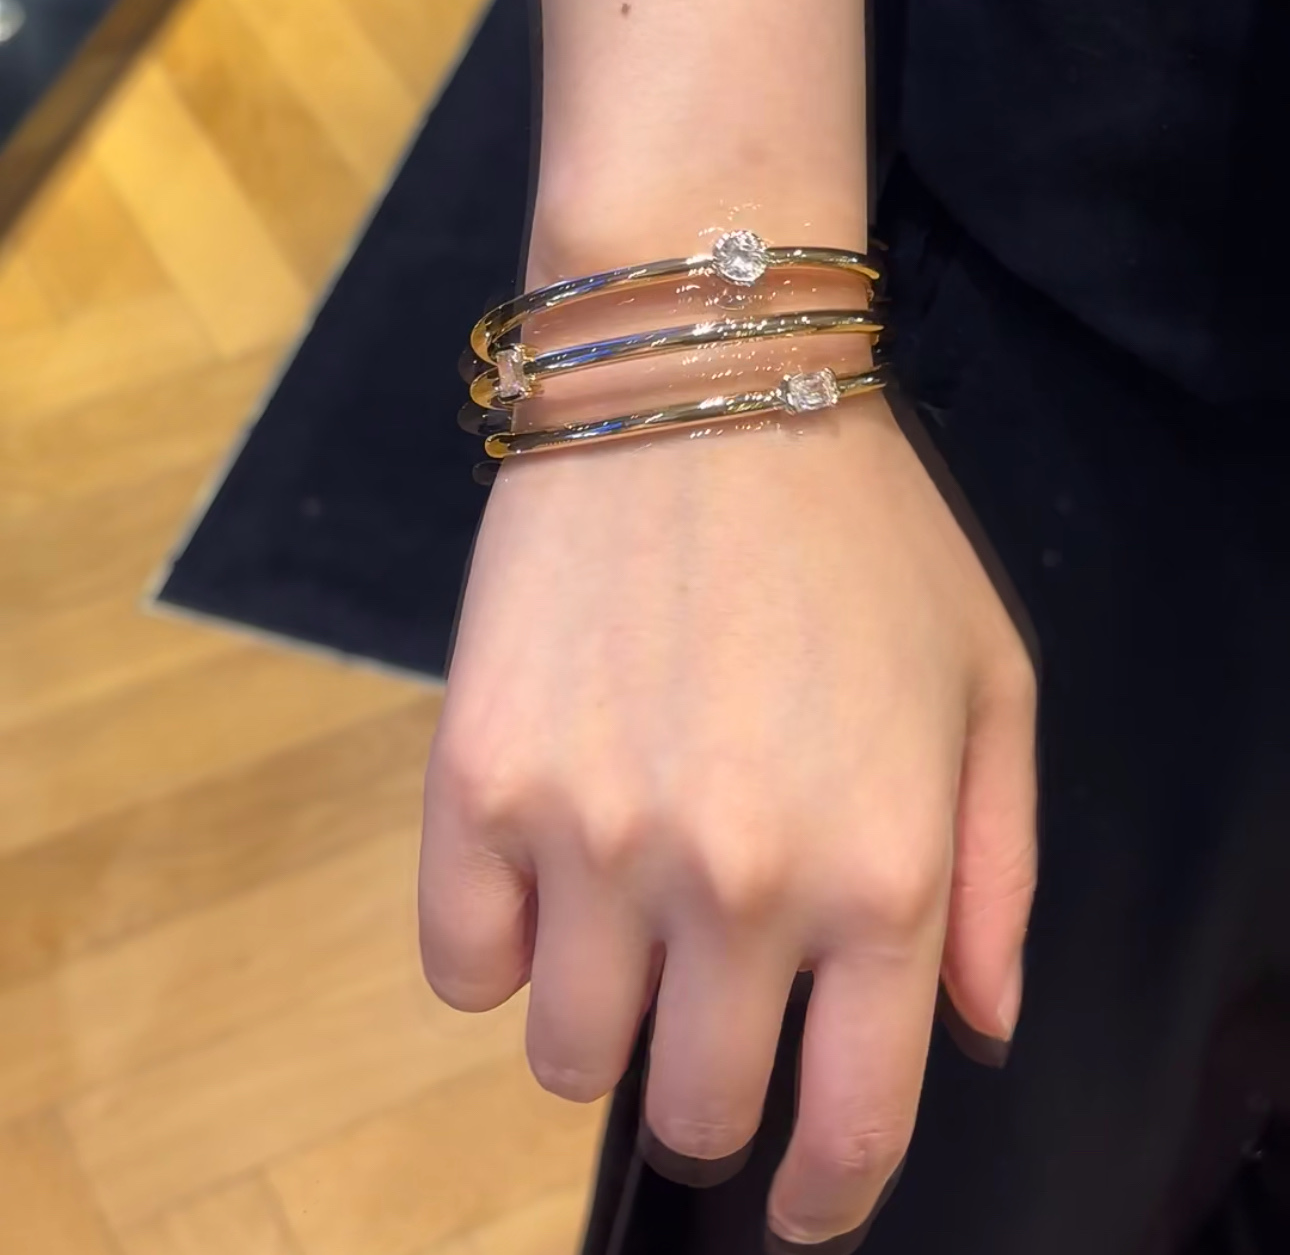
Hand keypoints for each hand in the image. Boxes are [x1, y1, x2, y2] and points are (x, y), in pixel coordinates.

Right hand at [418, 388, 1036, 1246]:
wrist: (698, 375)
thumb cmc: (863, 529)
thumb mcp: (988, 683)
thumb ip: (1000, 877)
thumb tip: (975, 1032)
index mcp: (883, 875)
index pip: (848, 1131)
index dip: (823, 1195)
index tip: (800, 1195)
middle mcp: (739, 884)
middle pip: (690, 1111)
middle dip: (707, 1093)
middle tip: (707, 1012)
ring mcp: (592, 838)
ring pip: (564, 1057)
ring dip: (601, 1014)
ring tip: (624, 911)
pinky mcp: (477, 783)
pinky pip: (458, 968)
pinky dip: (500, 947)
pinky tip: (543, 865)